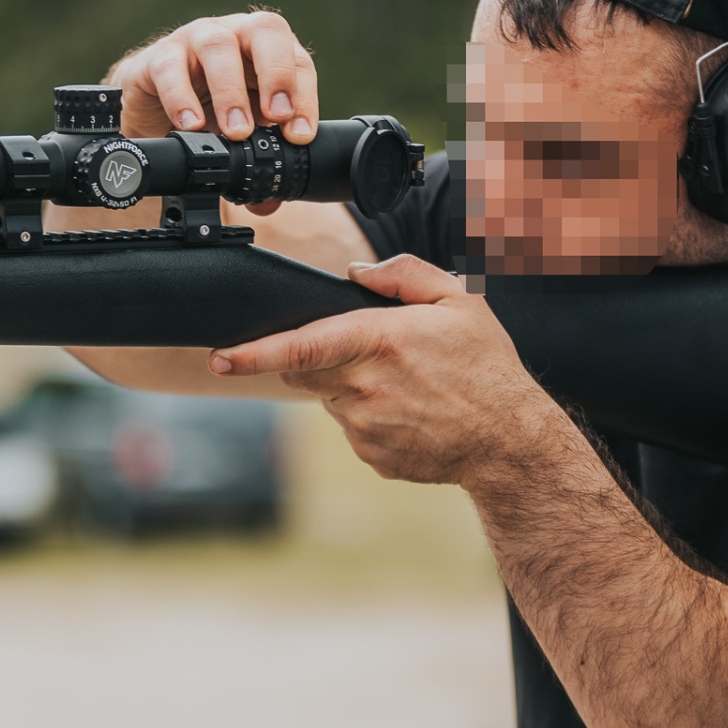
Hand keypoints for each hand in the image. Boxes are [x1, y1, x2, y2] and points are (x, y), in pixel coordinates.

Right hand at [107, 9, 318, 141]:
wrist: (153, 103)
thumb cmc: (207, 107)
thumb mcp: (241, 133)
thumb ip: (257, 161)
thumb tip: (266, 202)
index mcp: (268, 51)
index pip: (298, 61)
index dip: (304, 96)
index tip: (300, 134)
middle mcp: (237, 36)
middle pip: (266, 30)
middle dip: (277, 75)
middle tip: (276, 119)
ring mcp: (197, 40)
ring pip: (218, 46)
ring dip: (230, 91)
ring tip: (235, 132)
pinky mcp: (160, 57)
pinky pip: (169, 68)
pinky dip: (180, 97)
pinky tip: (191, 125)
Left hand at [208, 254, 562, 488]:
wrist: (509, 442)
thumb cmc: (487, 367)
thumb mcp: (458, 301)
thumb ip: (403, 275)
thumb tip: (356, 271)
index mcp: (379, 342)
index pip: (300, 344)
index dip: (252, 352)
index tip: (219, 356)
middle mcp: (364, 387)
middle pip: (305, 367)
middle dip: (316, 354)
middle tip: (366, 349)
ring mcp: (364, 427)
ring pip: (328, 397)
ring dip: (348, 385)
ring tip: (405, 384)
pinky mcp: (370, 455)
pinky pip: (350, 428)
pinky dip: (368, 416)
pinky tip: (409, 411)